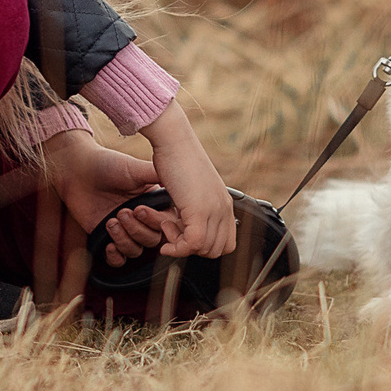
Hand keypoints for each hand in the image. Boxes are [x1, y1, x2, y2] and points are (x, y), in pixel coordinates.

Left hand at [42, 130, 166, 267]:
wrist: (77, 170)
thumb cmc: (107, 164)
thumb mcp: (135, 169)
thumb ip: (157, 175)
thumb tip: (180, 179)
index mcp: (153, 203)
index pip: (166, 223)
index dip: (155, 221)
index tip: (139, 209)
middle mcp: (142, 220)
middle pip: (152, 240)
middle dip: (137, 230)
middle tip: (121, 212)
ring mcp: (124, 231)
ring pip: (136, 251)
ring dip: (124, 240)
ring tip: (110, 221)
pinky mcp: (106, 239)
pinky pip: (118, 260)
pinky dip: (115, 256)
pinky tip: (108, 245)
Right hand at [138, 102, 235, 259]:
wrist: (173, 140)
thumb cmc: (177, 158)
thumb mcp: (192, 188)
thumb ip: (196, 207)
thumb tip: (186, 224)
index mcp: (224, 203)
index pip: (226, 243)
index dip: (204, 246)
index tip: (184, 235)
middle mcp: (224, 208)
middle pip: (216, 250)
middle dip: (191, 248)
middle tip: (172, 230)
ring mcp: (214, 209)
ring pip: (205, 250)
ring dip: (181, 245)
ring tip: (166, 225)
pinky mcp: (199, 210)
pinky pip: (193, 244)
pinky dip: (177, 248)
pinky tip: (164, 238)